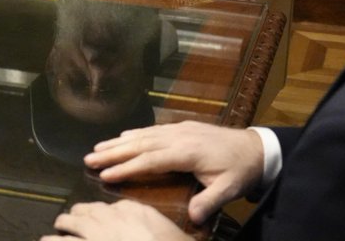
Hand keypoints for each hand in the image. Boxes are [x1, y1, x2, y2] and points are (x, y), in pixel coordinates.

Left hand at [42, 200, 191, 240]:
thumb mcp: (168, 233)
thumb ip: (151, 227)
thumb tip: (144, 232)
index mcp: (131, 210)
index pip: (110, 207)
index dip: (102, 214)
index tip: (100, 218)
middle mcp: (110, 217)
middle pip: (88, 210)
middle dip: (79, 214)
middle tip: (73, 218)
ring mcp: (95, 234)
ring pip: (72, 222)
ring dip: (64, 223)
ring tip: (59, 225)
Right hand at [84, 121, 264, 224]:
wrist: (256, 147)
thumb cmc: (240, 170)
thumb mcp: (229, 189)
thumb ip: (210, 201)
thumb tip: (193, 217)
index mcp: (187, 152)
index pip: (150, 160)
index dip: (127, 168)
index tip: (104, 175)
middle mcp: (178, 136)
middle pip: (140, 144)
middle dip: (113, 152)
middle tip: (88, 158)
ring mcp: (179, 130)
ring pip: (143, 135)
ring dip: (118, 142)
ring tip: (96, 148)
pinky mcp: (182, 128)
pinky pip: (152, 130)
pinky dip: (134, 134)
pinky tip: (122, 137)